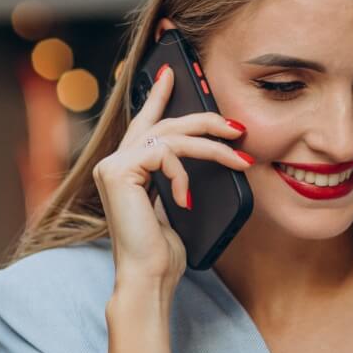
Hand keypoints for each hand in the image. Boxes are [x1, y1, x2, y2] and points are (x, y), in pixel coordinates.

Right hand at [92, 63, 251, 291]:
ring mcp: (113, 166)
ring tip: (239, 161)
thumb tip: (205, 153)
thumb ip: (178, 178)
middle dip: (205, 119)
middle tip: (237, 127)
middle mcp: (114, 163)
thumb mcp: (178, 206)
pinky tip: (186, 200)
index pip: (145, 124)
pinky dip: (183, 175)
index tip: (172, 73)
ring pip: (171, 136)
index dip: (157, 96)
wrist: (149, 278)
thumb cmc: (163, 252)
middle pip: (165, 125)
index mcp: (127, 169)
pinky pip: (164, 154)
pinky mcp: (119, 172)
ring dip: (212, 147)